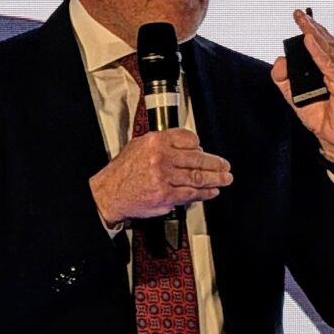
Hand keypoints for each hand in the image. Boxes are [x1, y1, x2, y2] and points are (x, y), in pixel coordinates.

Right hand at [88, 129, 232, 223]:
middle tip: (225, 166)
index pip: (188, 138)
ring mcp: (164, 177)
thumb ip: (163, 144)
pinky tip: (211, 191)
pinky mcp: (166, 195)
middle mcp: (161, 158)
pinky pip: (191, 193)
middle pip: (197, 158)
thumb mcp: (139, 146)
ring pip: (197, 176)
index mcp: (155, 141)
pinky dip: (205, 193)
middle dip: (215, 163)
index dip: (200, 145)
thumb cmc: (122, 172)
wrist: (109, 193)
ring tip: (224, 178)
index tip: (205, 150)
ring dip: (215, 178)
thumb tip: (186, 148)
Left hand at [271, 10, 333, 161]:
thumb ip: (284, 79)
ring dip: (314, 35)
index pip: (324, 44)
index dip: (312, 29)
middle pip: (326, 42)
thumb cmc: (323, 118)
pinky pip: (329, 64)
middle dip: (311, 27)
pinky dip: (318, 52)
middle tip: (298, 14)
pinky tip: (309, 41)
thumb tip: (279, 60)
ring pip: (327, 50)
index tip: (300, 17)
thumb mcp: (294, 96)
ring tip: (303, 23)